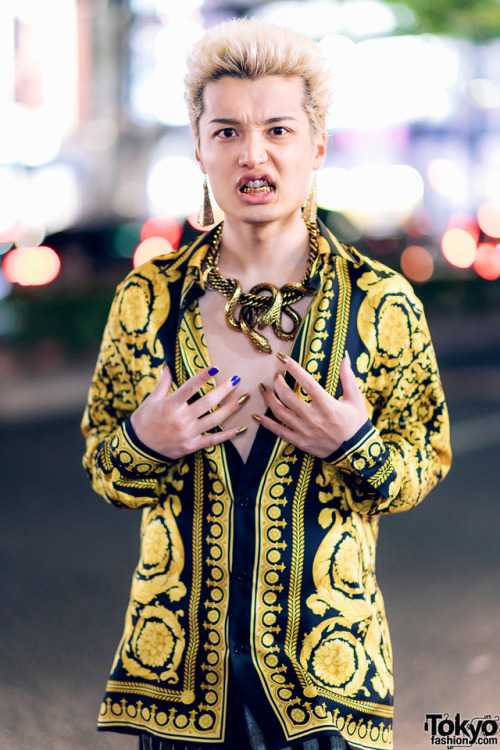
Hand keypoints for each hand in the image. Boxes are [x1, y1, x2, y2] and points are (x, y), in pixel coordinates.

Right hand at [130, 366, 246, 458]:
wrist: (138, 449)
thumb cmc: (143, 422)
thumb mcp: (150, 401)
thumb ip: (163, 384)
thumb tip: (168, 366)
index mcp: (170, 405)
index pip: (189, 387)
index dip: (202, 377)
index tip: (215, 368)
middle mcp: (181, 419)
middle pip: (207, 402)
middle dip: (224, 390)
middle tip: (236, 379)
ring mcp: (188, 433)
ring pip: (215, 419)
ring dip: (231, 408)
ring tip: (244, 398)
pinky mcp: (192, 446)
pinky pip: (213, 440)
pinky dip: (228, 435)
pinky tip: (241, 428)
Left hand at [255, 353, 367, 457]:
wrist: (357, 452)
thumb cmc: (356, 423)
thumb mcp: (356, 399)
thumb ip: (348, 378)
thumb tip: (344, 357)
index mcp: (327, 405)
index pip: (306, 382)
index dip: (294, 369)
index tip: (283, 359)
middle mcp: (313, 417)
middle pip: (288, 397)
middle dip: (278, 384)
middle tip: (276, 377)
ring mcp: (305, 430)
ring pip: (280, 413)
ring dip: (270, 399)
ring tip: (265, 390)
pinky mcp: (300, 442)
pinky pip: (279, 432)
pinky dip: (267, 423)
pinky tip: (258, 415)